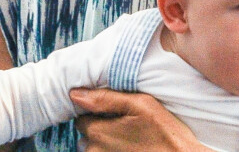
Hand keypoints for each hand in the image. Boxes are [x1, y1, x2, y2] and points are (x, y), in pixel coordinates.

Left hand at [71, 88, 208, 151]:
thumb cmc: (163, 131)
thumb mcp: (140, 104)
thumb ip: (106, 98)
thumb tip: (75, 93)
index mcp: (99, 132)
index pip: (81, 116)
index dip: (95, 109)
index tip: (111, 106)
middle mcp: (95, 151)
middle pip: (85, 134)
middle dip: (98, 125)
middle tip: (122, 119)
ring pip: (92, 148)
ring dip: (103, 141)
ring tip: (127, 134)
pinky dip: (110, 150)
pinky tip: (129, 145)